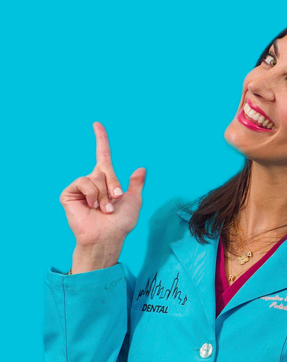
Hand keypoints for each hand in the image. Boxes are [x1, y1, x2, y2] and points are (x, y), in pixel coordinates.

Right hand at [60, 122, 145, 271]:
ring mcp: (80, 187)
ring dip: (104, 194)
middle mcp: (92, 181)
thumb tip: (141, 168)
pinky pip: (84, 183)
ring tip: (105, 209)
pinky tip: (92, 207)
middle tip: (116, 199)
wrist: (108, 237)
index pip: (103, 155)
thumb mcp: (134, 201)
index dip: (101, 140)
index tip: (97, 124)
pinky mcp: (69, 193)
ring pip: (95, 177)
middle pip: (105, 168)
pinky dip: (92, 195)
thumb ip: (136, 184)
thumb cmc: (121, 223)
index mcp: (107, 181)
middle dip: (114, 183)